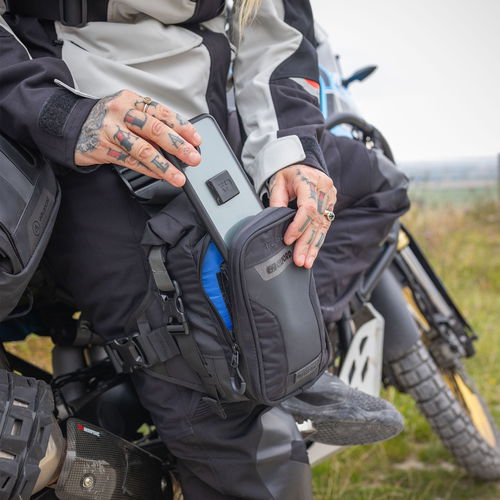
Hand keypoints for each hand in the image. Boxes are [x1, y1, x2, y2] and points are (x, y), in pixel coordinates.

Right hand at [74, 89, 201, 186]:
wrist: (69, 125)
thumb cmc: (106, 120)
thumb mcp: (127, 112)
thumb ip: (149, 123)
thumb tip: (178, 142)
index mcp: (131, 100)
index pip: (162, 112)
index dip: (182, 127)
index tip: (196, 139)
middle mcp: (121, 112)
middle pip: (155, 129)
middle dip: (178, 146)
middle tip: (193, 158)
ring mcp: (110, 130)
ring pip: (143, 150)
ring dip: (164, 166)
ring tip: (178, 177)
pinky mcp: (103, 148)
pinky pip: (131, 162)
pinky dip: (148, 171)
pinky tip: (160, 176)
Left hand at [269, 165, 336, 267]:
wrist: (303, 165)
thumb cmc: (288, 173)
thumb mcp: (277, 182)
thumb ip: (276, 201)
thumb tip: (274, 222)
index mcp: (309, 181)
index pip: (308, 207)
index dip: (298, 226)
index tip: (288, 240)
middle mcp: (324, 189)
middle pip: (316, 220)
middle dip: (306, 242)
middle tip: (299, 260)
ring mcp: (330, 198)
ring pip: (322, 226)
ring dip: (313, 246)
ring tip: (306, 262)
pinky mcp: (331, 206)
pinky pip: (324, 226)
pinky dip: (317, 241)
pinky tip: (312, 254)